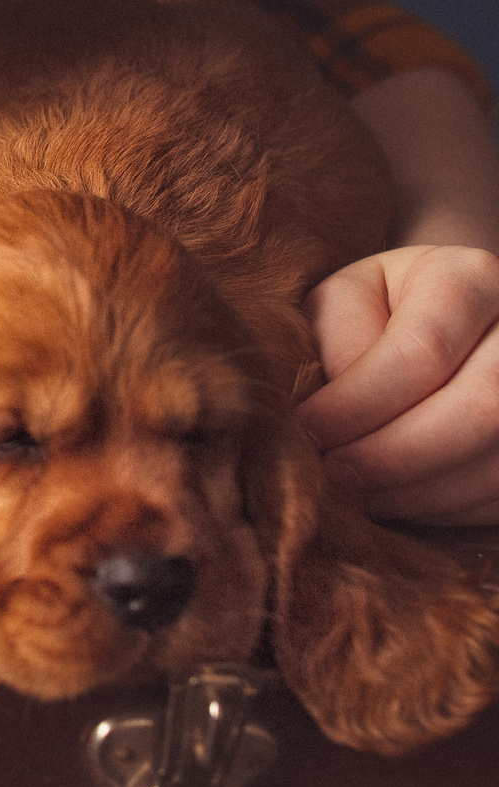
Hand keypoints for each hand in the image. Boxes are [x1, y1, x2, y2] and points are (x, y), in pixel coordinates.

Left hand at [298, 242, 498, 524]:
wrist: (449, 318)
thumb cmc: (381, 310)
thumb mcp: (346, 301)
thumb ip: (337, 342)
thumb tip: (329, 417)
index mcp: (468, 278)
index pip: (423, 350)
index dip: (360, 402)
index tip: (307, 431)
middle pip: (480, 408)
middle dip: (394, 456)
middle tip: (334, 478)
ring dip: (421, 493)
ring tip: (360, 496)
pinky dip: (449, 508)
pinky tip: (400, 500)